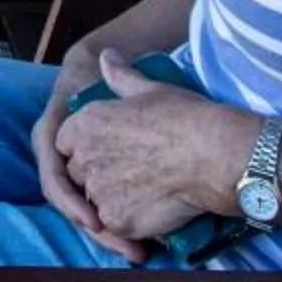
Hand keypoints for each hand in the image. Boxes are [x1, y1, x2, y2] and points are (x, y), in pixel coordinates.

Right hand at [29, 42, 119, 253]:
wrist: (96, 82)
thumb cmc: (98, 81)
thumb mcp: (105, 80)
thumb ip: (111, 74)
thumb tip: (108, 57)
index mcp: (49, 138)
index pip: (54, 179)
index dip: (73, 203)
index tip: (95, 219)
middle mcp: (55, 162)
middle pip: (70, 206)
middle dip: (97, 230)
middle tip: (127, 248)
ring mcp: (72, 178)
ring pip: (84, 216)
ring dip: (109, 237)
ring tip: (137, 254)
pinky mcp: (90, 189)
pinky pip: (98, 215)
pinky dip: (116, 231)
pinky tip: (139, 246)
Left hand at [55, 49, 252, 251]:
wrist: (216, 155)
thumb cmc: (185, 117)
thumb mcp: (150, 89)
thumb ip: (120, 76)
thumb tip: (106, 56)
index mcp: (86, 123)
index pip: (65, 142)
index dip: (86, 148)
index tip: (111, 150)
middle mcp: (84, 156)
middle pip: (78, 173)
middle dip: (97, 174)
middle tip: (135, 172)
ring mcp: (99, 190)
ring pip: (93, 202)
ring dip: (112, 199)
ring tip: (147, 191)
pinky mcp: (117, 219)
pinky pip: (113, 225)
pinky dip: (128, 222)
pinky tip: (152, 210)